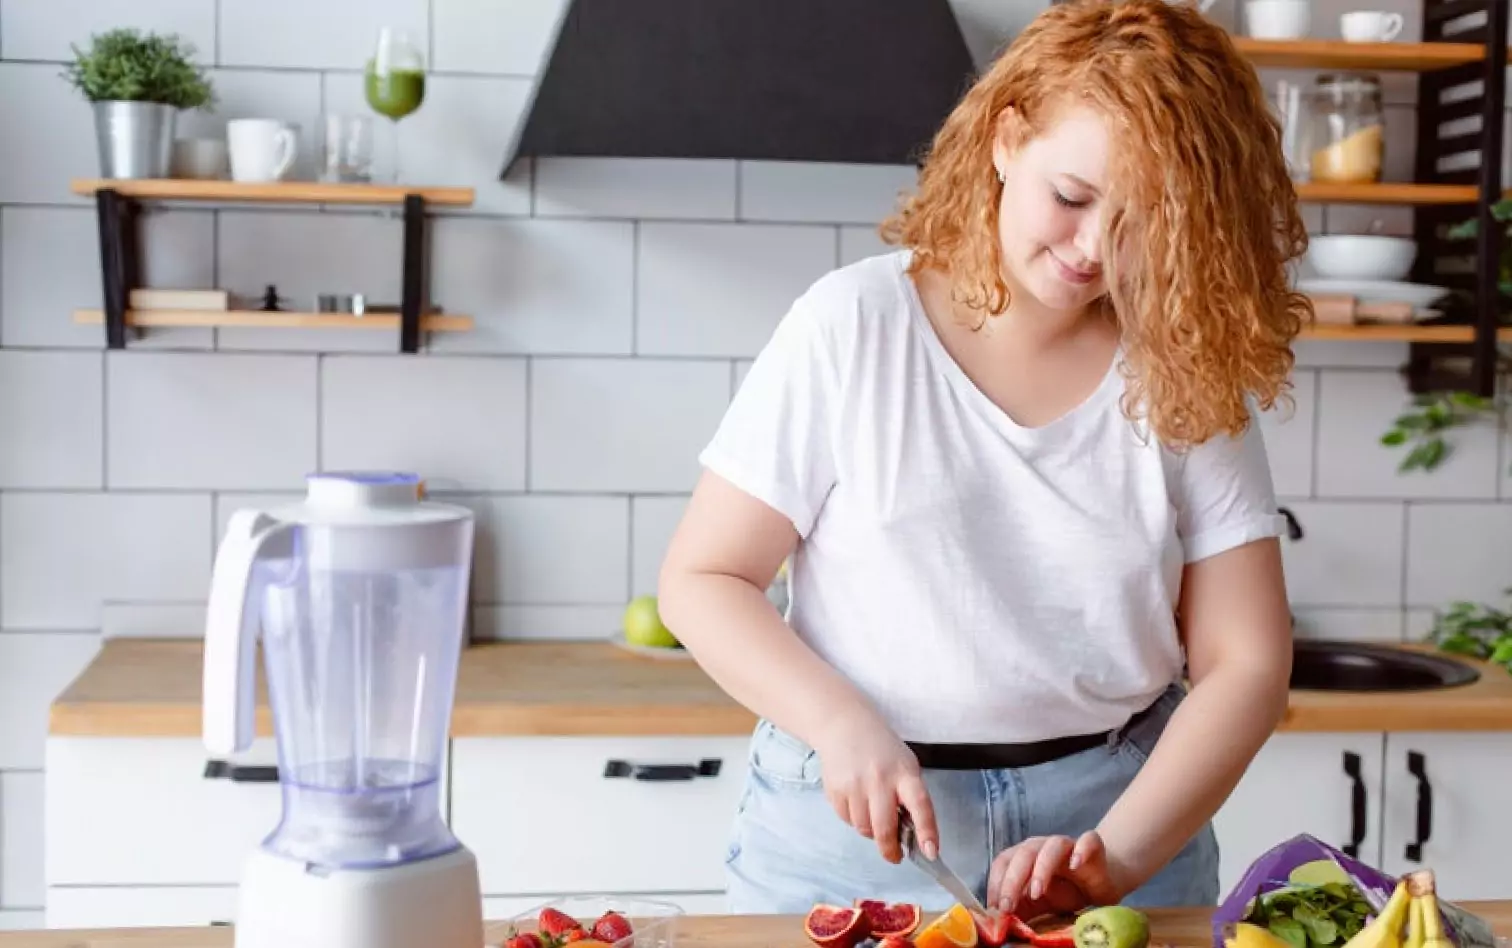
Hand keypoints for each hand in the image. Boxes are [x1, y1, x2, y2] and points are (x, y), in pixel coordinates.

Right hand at [811, 709, 938, 864]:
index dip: (927, 831)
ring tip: (873, 811)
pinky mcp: (834, 790)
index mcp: (904, 772)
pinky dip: (854, 819)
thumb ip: (910, 796)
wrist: (844, 726)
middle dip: (890, 849)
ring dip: (871, 830)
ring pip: (864, 829)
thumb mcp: (905, 765)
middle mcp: (879, 779)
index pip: (920, 805)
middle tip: (895, 856)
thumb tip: (913, 836)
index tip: (931, 852)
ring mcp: (854, 785)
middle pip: (884, 828)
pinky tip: (856, 800)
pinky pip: (847, 820)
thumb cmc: (881, 749)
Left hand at [986, 832, 1122, 918]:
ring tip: (1037, 892)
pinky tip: (1076, 864)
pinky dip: (1081, 850)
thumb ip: (1020, 909)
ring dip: (1041, 868)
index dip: (995, 883)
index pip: (1004, 862)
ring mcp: (1068, 844)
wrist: (1101, 880)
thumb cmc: (1066, 890)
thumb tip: (998, 924)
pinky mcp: (1093, 846)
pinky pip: (1088, 841)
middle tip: (1007, 906)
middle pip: (1024, 854)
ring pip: (1052, 847)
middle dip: (1012, 880)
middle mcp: (1043, 846)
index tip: (994, 908)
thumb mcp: (1039, 904)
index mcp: (1025, 856)